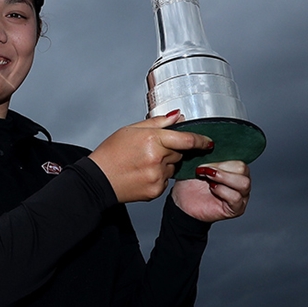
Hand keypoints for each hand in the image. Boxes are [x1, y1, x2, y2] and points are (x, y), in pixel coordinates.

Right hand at [89, 111, 213, 203]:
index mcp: (152, 140)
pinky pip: (166, 180)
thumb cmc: (111, 153)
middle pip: (179, 153)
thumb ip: (158, 122)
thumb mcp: (130, 130)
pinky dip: (159, 176)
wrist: (98, 180)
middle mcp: (157, 158)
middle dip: (171, 151)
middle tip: (150, 150)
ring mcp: (157, 176)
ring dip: (164, 164)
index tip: (208, 141)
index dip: (201, 140)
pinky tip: (142, 174)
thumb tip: (177, 116)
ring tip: (143, 163)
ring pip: (173, 167)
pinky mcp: (156, 190)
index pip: (186, 140)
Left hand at [171, 160, 250, 222]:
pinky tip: (211, 188)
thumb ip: (207, 153)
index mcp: (233, 168)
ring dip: (223, 178)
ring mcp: (241, 195)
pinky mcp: (236, 208)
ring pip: (243, 183)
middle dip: (221, 167)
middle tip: (204, 170)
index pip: (239, 157)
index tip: (206, 157)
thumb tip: (209, 141)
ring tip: (207, 178)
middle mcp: (240, 180)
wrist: (182, 202)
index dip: (222, 156)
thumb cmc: (190, 183)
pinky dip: (222, 190)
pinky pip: (236, 197)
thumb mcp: (197, 163)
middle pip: (243, 168)